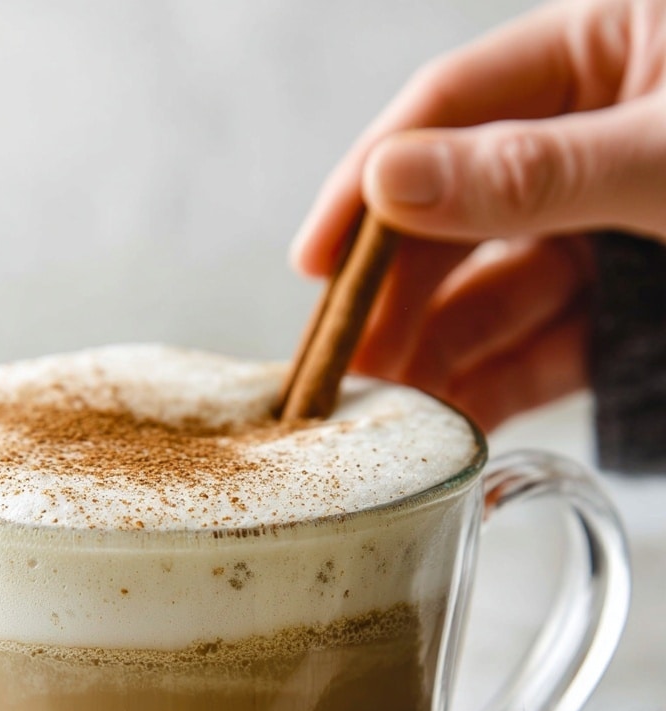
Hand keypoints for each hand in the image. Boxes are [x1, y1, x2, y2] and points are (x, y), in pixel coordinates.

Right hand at [293, 0, 665, 429]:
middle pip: (455, 216)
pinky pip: (546, 351)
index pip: (450, 105)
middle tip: (342, 366)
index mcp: (601, 53)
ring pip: (493, 293)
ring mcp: (609, 234)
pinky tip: (450, 425)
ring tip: (384, 416)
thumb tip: (387, 180)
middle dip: (394, 295)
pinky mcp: (626, 318)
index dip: (372, 183)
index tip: (315, 260)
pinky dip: (498, 389)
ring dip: (434, 353)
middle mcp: (589, 143)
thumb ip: (530, 170)